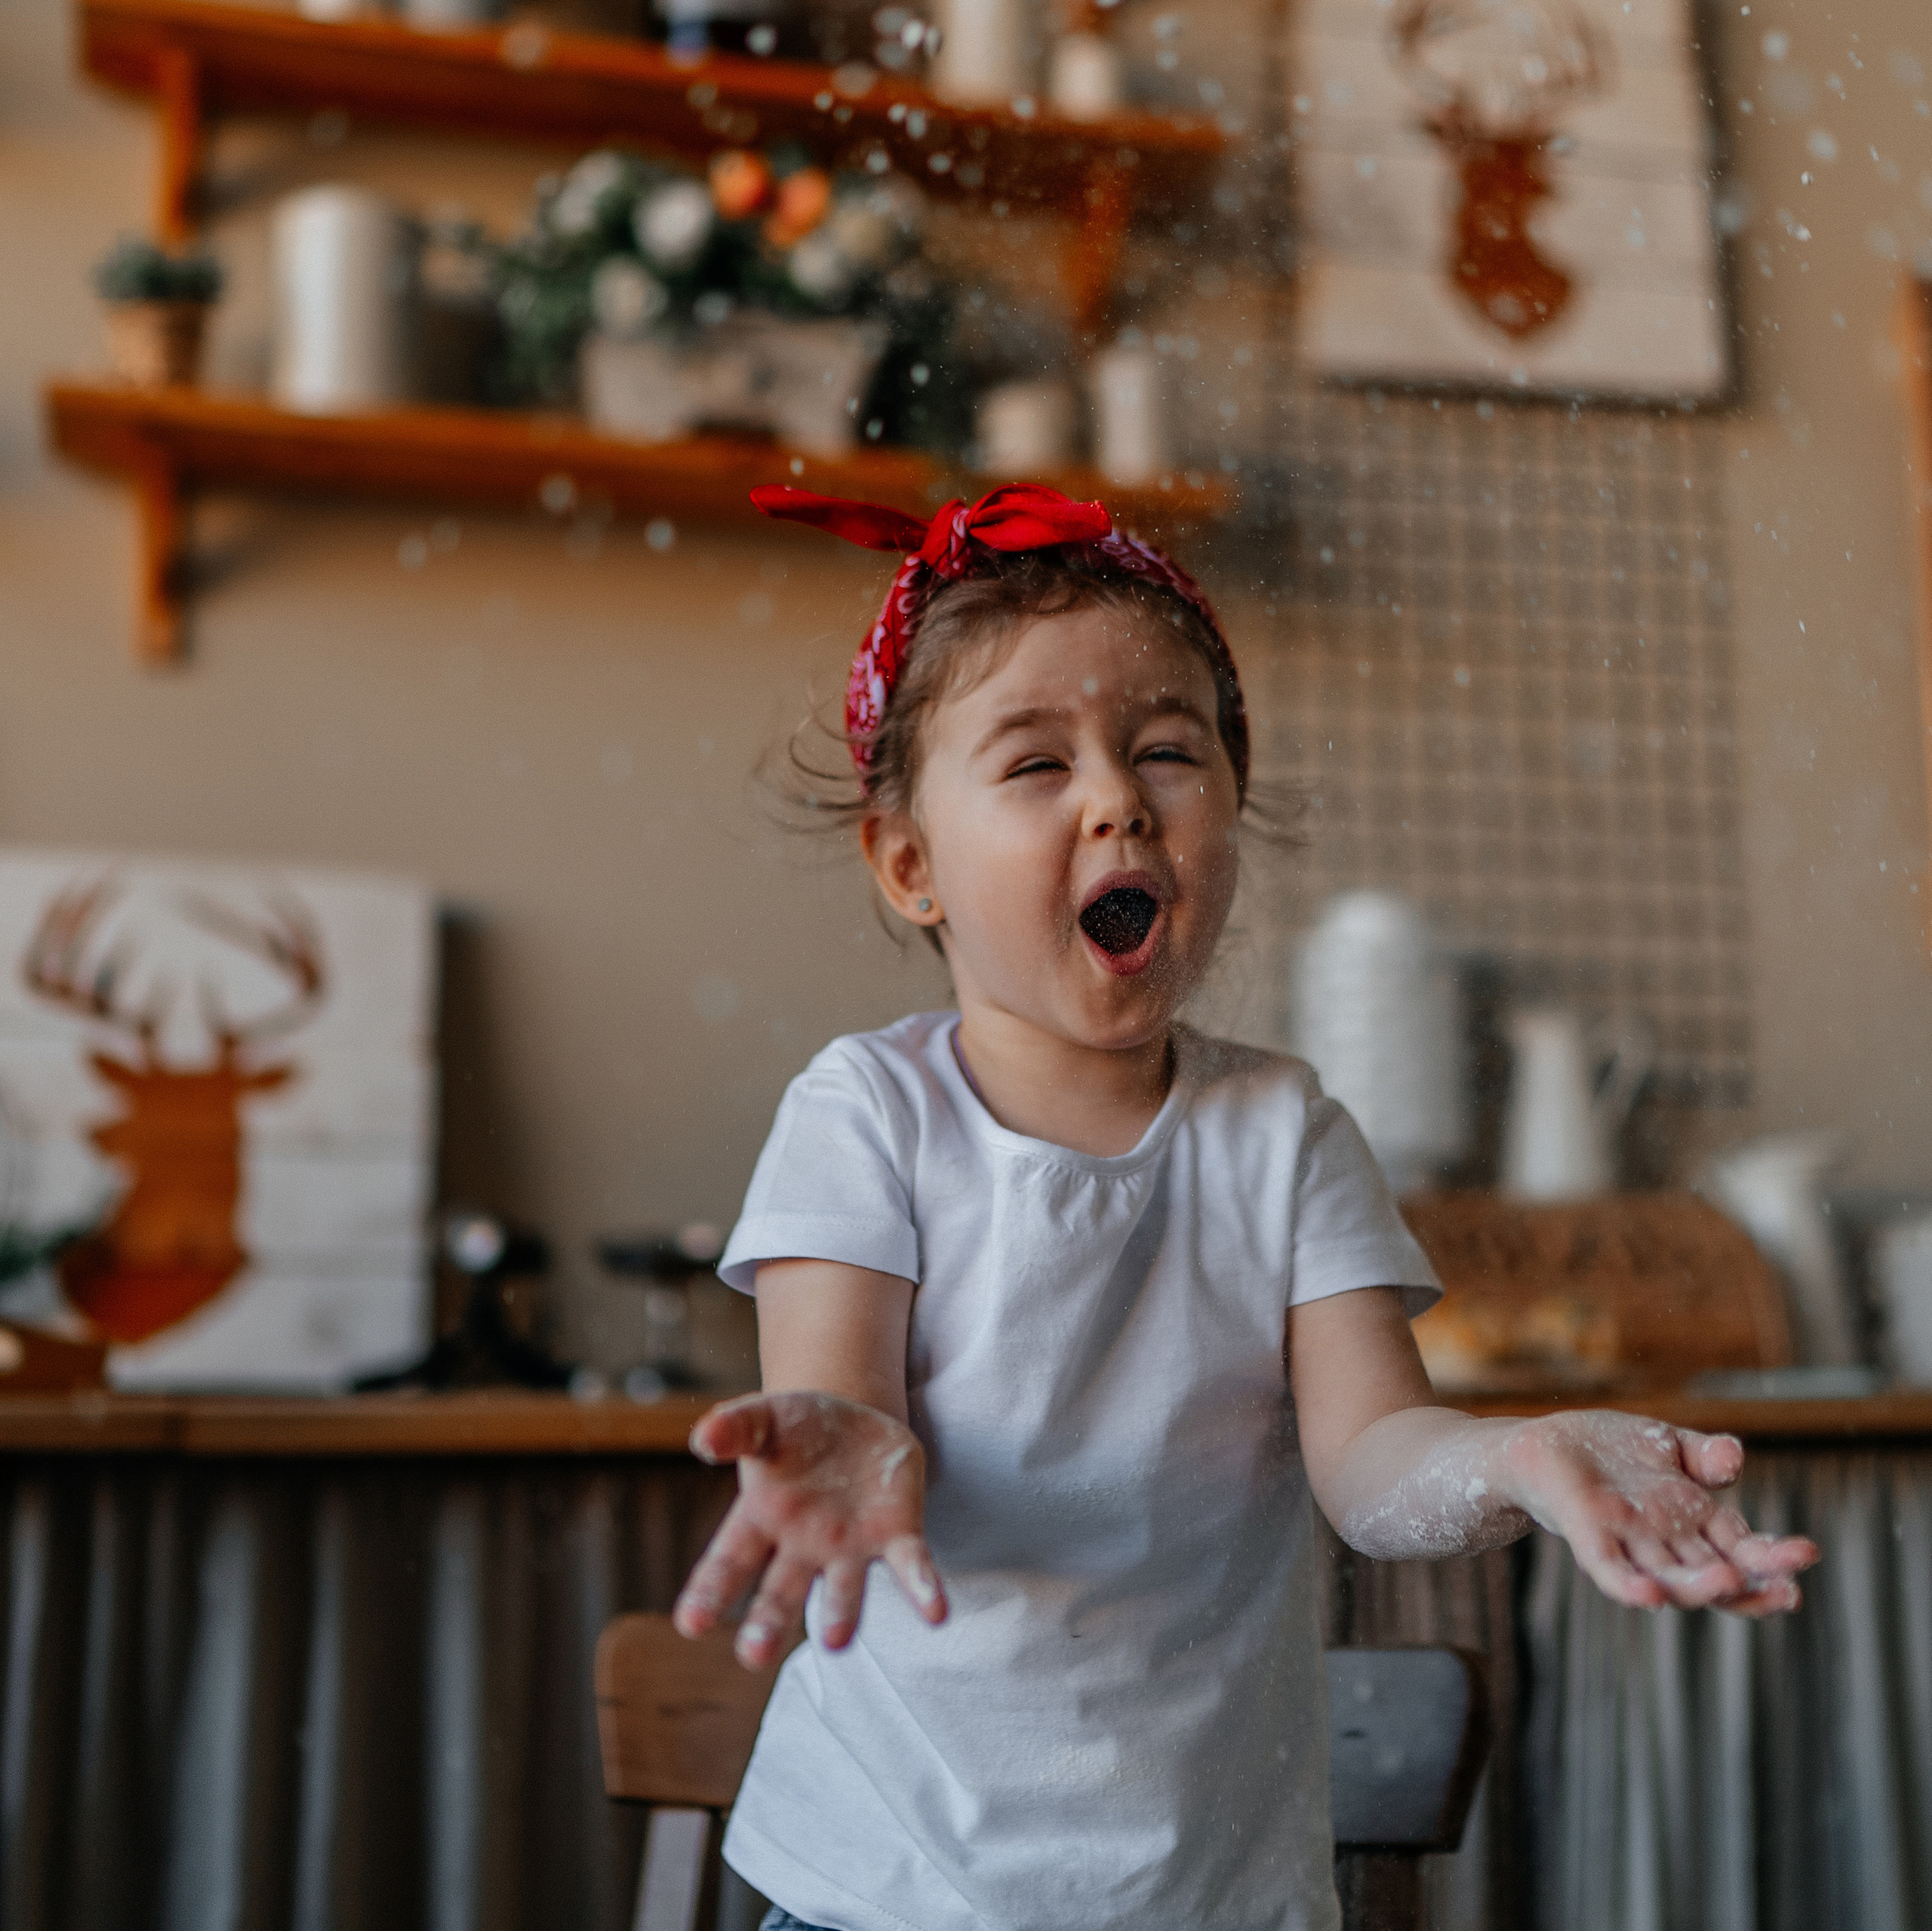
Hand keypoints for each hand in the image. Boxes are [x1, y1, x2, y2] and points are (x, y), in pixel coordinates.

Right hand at [673, 1390, 947, 1668]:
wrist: (857, 1422)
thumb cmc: (796, 1429)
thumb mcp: (763, 1419)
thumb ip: (733, 1428)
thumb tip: (702, 1439)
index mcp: (760, 1520)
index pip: (727, 1563)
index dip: (708, 1593)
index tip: (689, 1625)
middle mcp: (802, 1548)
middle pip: (780, 1592)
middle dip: (767, 1623)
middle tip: (753, 1655)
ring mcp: (850, 1548)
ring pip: (843, 1590)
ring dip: (840, 1614)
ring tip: (837, 1640)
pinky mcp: (897, 1536)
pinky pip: (910, 1566)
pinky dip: (922, 1590)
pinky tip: (935, 1613)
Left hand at [1505, 1411, 1818, 1615]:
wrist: (1546, 1446)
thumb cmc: (1611, 1450)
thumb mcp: (1667, 1445)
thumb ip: (1705, 1455)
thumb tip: (1736, 1456)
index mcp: (1696, 1522)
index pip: (1743, 1549)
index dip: (1773, 1557)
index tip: (1807, 1555)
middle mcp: (1668, 1543)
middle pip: (1717, 1576)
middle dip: (1753, 1586)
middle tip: (1790, 1591)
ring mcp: (1630, 1546)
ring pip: (1672, 1580)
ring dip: (1700, 1589)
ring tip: (1729, 1583)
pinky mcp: (1591, 1540)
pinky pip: (1613, 1573)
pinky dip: (1631, 1588)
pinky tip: (1649, 1596)